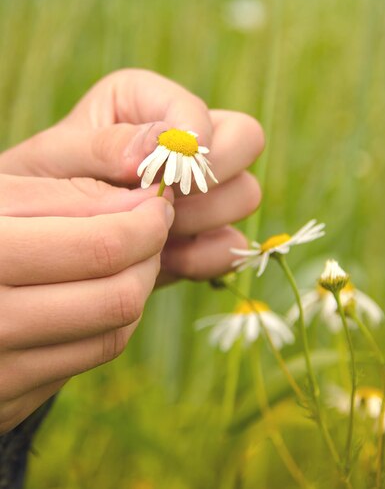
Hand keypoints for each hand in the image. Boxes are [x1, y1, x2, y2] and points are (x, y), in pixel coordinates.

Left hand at [0, 69, 263, 284]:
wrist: (44, 237)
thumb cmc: (41, 184)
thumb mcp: (57, 158)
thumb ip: (104, 145)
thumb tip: (157, 146)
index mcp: (150, 101)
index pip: (199, 111)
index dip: (191, 143)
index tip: (161, 174)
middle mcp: (186, 137)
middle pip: (246, 140)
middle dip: (207, 177)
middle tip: (162, 200)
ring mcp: (203, 186)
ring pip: (245, 194)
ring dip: (199, 219)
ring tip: (148, 230)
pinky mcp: (207, 232)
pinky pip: (231, 244)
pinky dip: (201, 257)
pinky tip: (162, 260)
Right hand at [0, 174, 173, 432]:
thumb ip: (70, 196)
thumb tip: (146, 206)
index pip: (101, 248)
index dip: (145, 224)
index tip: (157, 205)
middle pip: (117, 298)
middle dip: (149, 257)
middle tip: (149, 231)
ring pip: (112, 335)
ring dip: (136, 290)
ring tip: (128, 257)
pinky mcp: (7, 402)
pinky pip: (84, 361)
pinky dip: (105, 322)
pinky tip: (95, 292)